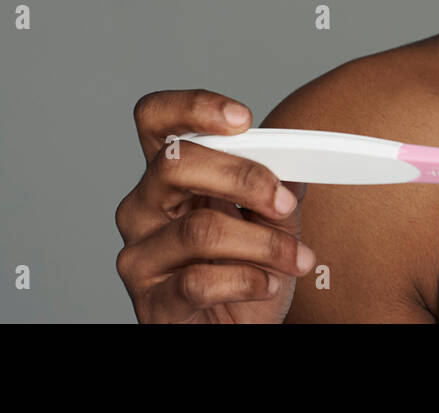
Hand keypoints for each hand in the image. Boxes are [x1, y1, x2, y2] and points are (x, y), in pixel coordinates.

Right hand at [114, 89, 316, 322]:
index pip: (155, 119)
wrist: (238, 332)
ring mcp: (141, 256)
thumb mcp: (270, 221)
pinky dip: (249, 281)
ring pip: (200, 229)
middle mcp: (142, 208)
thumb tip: (294, 160)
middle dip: (242, 177)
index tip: (243, 119)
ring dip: (264, 243)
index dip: (192, 106)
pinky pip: (200, 282)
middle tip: (284, 201)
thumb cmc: (247, 271)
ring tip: (297, 259)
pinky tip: (269, 284)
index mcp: (168, 176)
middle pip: (174, 163)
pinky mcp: (152, 303)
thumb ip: (276, 187)